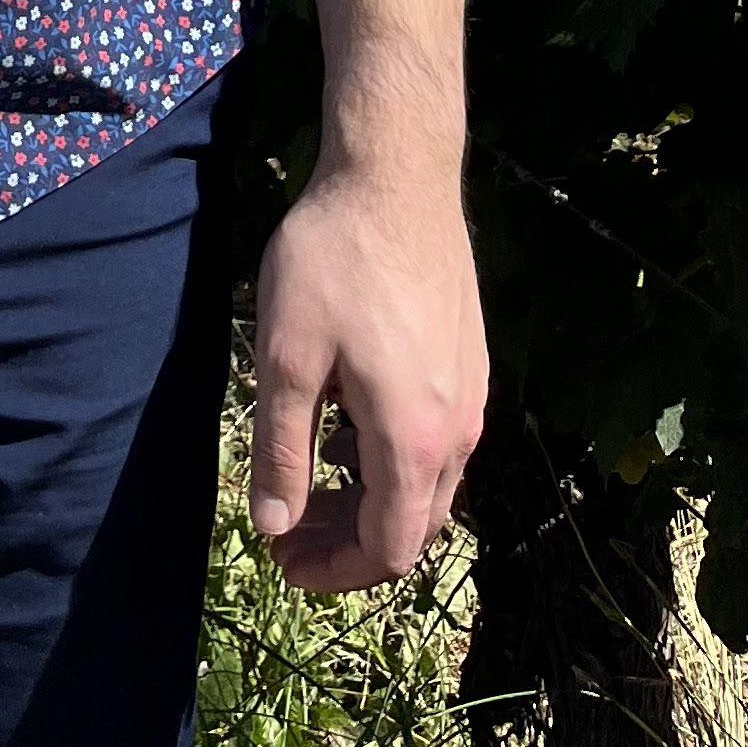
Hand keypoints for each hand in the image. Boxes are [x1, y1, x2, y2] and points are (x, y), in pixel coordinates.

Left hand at [247, 157, 488, 592]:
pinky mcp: (470, 364)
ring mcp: (472, 397)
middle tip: (287, 531)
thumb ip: (281, 449)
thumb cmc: (332, 260)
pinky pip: (437, 442)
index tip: (282, 562)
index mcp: (414, 441)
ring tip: (308, 480)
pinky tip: (345, 426)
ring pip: (428, 484)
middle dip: (349, 542)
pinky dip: (392, 459)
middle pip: (413, 525)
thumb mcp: (287, 354)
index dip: (335, 570)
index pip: (388, 548)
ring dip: (370, 499)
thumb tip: (275, 529)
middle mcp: (459, 432)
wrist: (396, 176)